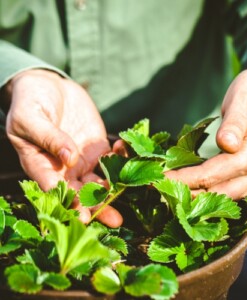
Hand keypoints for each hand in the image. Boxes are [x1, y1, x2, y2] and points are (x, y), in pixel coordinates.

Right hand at [4, 69, 122, 226]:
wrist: (48, 87)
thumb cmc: (30, 102)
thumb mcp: (30, 118)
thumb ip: (48, 137)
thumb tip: (68, 158)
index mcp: (41, 165)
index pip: (54, 189)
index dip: (68, 203)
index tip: (82, 215)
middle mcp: (64, 168)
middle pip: (80, 192)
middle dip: (96, 206)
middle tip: (113, 220)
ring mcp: (83, 159)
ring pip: (99, 180)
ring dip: (113, 189)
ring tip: (127, 195)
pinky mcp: (97, 148)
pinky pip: (112, 158)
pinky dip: (121, 158)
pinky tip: (127, 154)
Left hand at [166, 62, 246, 198]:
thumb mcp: (245, 99)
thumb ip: (235, 122)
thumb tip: (225, 144)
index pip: (210, 175)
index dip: (183, 179)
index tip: (158, 179)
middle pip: (215, 192)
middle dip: (184, 193)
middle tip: (157, 189)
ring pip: (222, 196)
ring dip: (195, 197)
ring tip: (169, 193)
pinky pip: (229, 191)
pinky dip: (208, 193)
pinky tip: (191, 189)